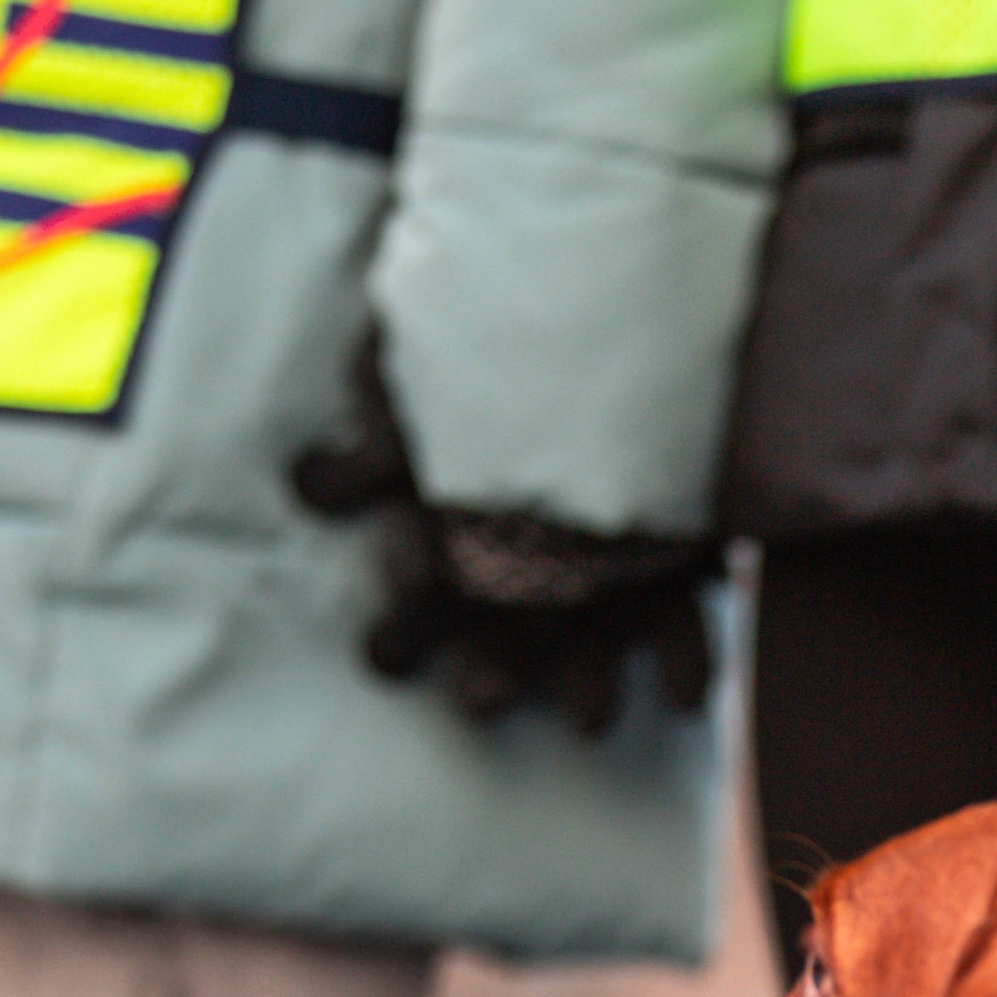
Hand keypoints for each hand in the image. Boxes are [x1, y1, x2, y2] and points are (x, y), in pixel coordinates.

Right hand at [292, 343, 716, 733]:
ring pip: (586, 639)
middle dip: (488, 670)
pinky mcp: (673, 564)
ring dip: (585, 682)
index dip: (410, 606)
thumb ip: (377, 396)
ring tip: (591, 718)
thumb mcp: (424, 334)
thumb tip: (312, 484)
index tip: (405, 613)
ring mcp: (597, 563)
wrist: (628, 278)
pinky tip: (682, 696)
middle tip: (478, 700)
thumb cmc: (503, 312)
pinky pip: (680, 624)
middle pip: (498, 628)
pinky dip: (684, 663)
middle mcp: (519, 551)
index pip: (419, 574)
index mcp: (451, 511)